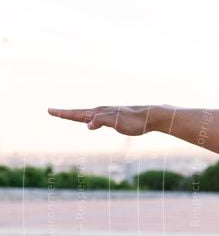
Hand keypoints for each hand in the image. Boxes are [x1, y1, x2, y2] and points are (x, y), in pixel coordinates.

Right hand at [47, 105, 163, 135]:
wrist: (151, 116)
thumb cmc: (135, 120)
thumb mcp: (117, 122)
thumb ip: (102, 121)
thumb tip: (88, 124)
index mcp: (100, 112)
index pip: (77, 113)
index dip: (63, 113)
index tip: (49, 110)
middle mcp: (102, 111)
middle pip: (79, 112)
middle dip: (66, 113)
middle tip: (51, 111)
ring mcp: (109, 114)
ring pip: (88, 115)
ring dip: (76, 115)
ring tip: (67, 115)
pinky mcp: (116, 119)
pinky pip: (97, 119)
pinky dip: (89, 120)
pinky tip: (91, 123)